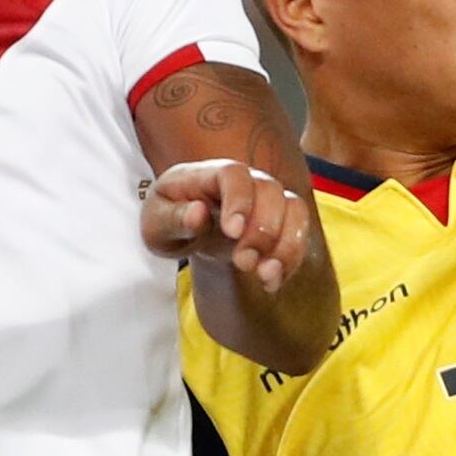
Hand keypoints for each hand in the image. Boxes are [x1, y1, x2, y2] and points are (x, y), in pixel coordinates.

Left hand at [144, 159, 310, 294]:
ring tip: (265, 276)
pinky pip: (299, 232)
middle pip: (269, 191)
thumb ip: (173, 218)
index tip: (232, 232)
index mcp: (209, 174)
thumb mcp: (156, 223)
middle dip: (261, 230)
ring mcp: (267, 198)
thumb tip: (197, 214)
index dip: (238, 200)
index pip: (233, 174)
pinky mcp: (281, 220)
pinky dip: (291, 258)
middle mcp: (245, 180)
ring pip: (293, 208)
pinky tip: (272, 281)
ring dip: (284, 245)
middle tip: (243, 263)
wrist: (189, 227)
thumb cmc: (170, 219)